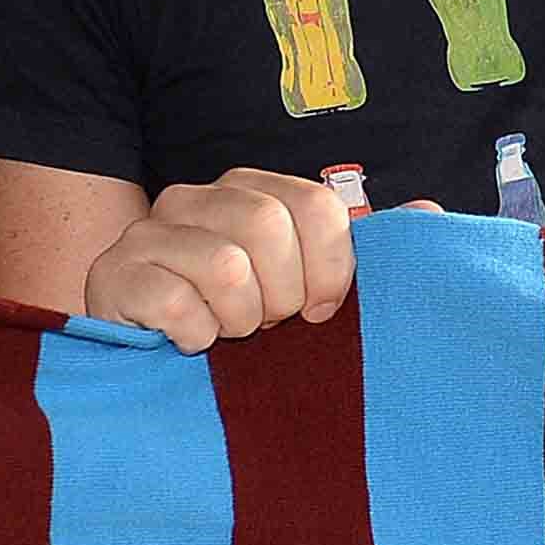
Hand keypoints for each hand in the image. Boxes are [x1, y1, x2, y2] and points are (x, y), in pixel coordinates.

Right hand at [81, 166, 363, 353]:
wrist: (147, 355)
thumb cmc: (238, 317)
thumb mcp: (306, 282)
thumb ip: (362, 248)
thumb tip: (429, 213)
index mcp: (249, 189)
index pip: (315, 205)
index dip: (332, 267)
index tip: (322, 311)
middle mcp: (195, 197)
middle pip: (268, 228)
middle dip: (281, 296)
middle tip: (265, 324)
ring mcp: (149, 233)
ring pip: (226, 267)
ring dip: (237, 320)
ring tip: (226, 330)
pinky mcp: (115, 274)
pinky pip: (177, 306)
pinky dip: (196, 337)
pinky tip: (189, 340)